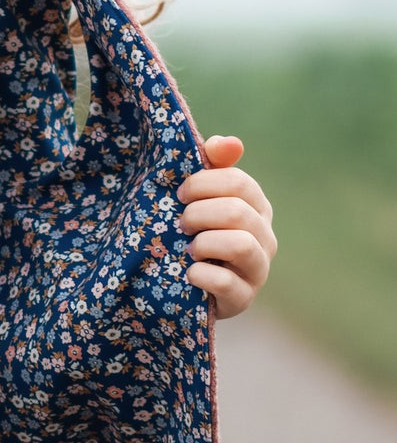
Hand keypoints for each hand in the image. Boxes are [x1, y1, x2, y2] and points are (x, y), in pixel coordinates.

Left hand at [177, 134, 277, 319]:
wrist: (184, 285)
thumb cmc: (193, 232)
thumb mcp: (199, 198)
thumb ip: (212, 166)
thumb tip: (230, 143)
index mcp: (256, 206)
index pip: (240, 183)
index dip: (204, 184)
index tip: (179, 193)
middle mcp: (264, 237)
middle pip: (237, 212)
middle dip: (199, 214)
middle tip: (180, 223)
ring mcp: (257, 269)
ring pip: (240, 245)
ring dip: (204, 243)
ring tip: (188, 248)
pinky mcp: (243, 299)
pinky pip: (227, 282)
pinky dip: (202, 275)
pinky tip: (189, 273)